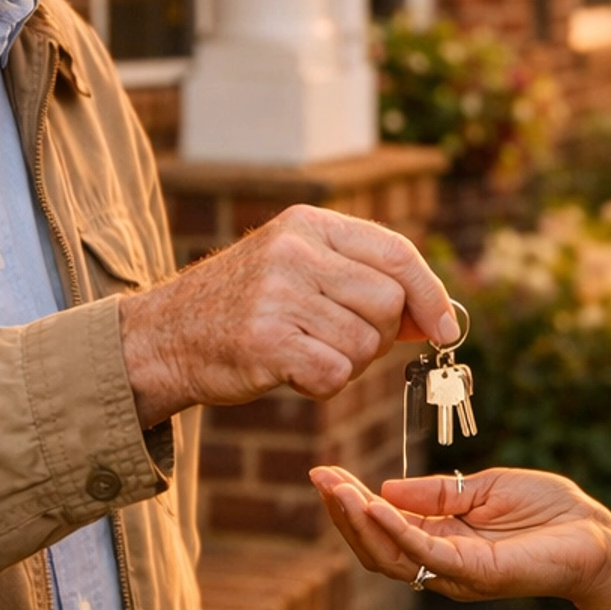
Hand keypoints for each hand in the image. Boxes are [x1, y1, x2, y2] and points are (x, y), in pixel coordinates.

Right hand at [121, 205, 458, 427]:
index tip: (446, 330)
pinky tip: (289, 371)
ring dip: (345, 363)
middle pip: (387, 303)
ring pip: (363, 344)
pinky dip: (321, 386)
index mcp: (308, 224)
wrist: (164, 337)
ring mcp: (277, 294)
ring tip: (303, 351)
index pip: (397, 253)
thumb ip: (364, 282)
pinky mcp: (265, 341)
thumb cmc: (243, 307)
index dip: (431, 294)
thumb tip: (438, 318)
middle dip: (377, 336)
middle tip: (338, 342)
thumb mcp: (299, 270)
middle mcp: (294, 250)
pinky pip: (333, 376)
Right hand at [309, 464, 610, 605]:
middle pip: (376, 544)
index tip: (324, 473)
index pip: (383, 524)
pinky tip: (373, 505)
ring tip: (336, 489)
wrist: (597, 536)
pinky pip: (425, 553)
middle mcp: (441, 560)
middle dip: (343, 512)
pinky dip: (395, 530)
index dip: (351, 500)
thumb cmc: (549, 511)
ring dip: (358, 522)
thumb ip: (437, 492)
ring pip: (391, 554)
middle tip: (319, 477)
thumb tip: (384, 489)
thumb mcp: (483, 488)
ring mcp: (455, 571)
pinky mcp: (475, 573)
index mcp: (441, 537)